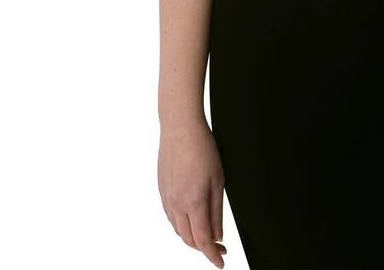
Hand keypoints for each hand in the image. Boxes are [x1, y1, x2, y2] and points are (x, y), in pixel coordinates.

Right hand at [158, 118, 227, 267]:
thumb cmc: (203, 149)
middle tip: (220, 247)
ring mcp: (166, 198)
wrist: (180, 127)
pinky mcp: (161, 191)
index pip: (202, 241)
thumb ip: (216, 211)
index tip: (221, 261)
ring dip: (192, 238)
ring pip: (178, 230)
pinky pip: (171, 218)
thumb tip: (217, 236)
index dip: (212, 255)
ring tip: (208, 235)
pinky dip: (182, 225)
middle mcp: (176, 204)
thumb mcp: (218, 180)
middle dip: (204, 248)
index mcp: (193, 202)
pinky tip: (192, 220)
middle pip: (188, 240)